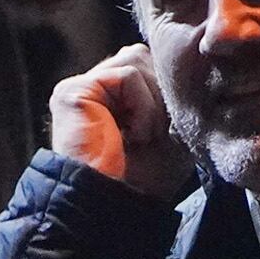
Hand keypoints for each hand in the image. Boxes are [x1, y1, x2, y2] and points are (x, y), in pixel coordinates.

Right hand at [49, 44, 195, 198]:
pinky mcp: (74, 90)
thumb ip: (169, 97)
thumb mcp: (168, 131)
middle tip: (155, 133)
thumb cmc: (143, 177)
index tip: (166, 129)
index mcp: (111, 96)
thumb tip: (185, 68)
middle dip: (160, 93)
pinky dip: (142, 106)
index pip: (147, 64)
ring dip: (151, 102)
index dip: (165, 90)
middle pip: (142, 55)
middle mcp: (93, 87)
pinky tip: (134, 135)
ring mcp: (82, 86)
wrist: (115, 203)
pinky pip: (127, 75)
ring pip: (136, 59)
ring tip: (142, 135)